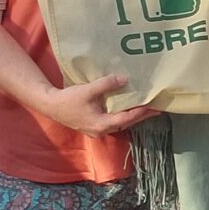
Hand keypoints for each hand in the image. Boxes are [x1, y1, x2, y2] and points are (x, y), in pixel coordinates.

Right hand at [37, 72, 155, 136]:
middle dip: (142, 116)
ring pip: (120, 124)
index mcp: (102, 124)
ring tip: (146, 109)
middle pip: (127, 123)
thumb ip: (106, 84)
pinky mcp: (93, 126)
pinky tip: (127, 109)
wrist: (50, 105)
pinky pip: (113, 122)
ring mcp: (97, 130)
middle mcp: (102, 130)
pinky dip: (123, 116)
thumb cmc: (68, 99)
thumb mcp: (88, 90)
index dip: (142, 112)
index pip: (128, 118)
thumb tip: (124, 79)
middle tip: (157, 109)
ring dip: (133, 116)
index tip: (155, 107)